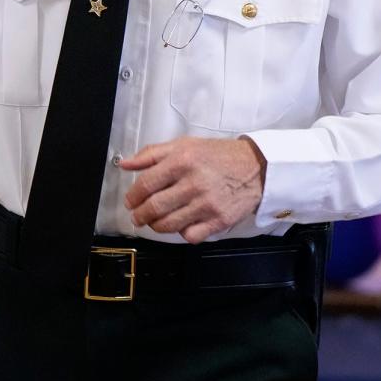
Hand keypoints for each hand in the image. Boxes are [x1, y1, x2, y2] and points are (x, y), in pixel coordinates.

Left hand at [117, 135, 266, 243]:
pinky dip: (182, 233)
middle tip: (137, 217)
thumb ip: (151, 154)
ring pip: (170, 225)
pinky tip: (182, 225)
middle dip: (140, 215)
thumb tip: (125, 164)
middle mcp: (193, 183)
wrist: (255, 167)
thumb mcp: (183, 145)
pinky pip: (191, 236)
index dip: (133, 196)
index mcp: (182, 161)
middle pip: (155, 207)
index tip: (129, 201)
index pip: (147, 183)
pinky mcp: (219, 220)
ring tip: (154, 222)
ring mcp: (207, 204)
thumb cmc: (216, 155)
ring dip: (156, 226)